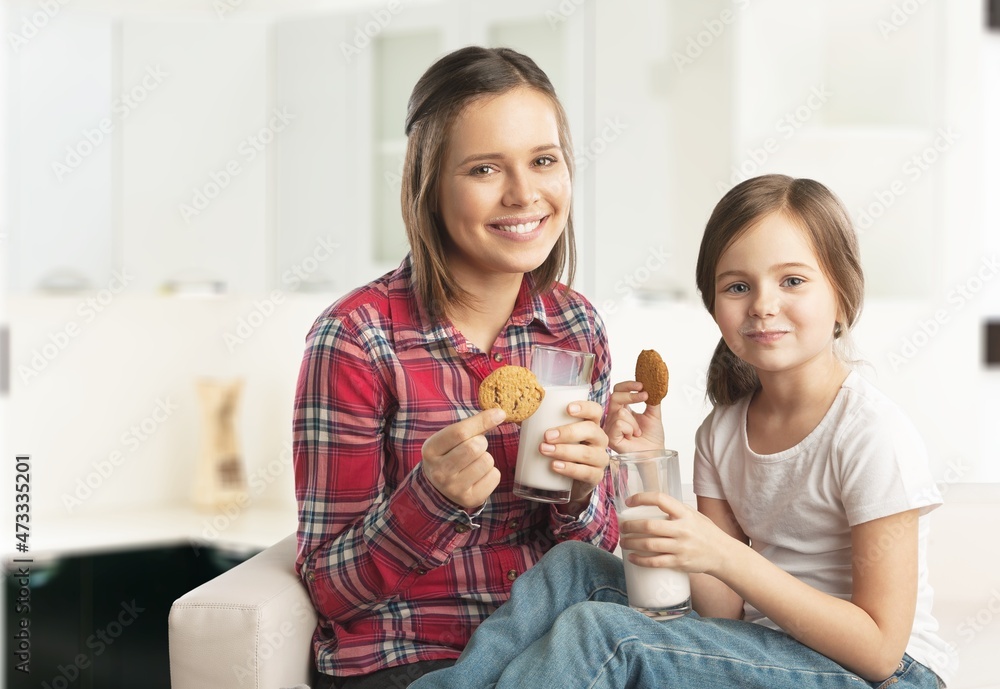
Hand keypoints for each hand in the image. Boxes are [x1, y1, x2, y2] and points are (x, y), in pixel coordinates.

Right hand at [421, 408, 504, 509]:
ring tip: (475, 462)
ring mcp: (453, 488)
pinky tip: (479, 476)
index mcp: (431, 450)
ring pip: (486, 461)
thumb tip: (499, 413)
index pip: (459, 432)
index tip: (499, 414)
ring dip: (486, 458)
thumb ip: (472, 426)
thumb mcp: (450, 438)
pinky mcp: (469, 499)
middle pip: (474, 447)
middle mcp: (439, 471)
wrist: (438, 488)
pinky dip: (491, 473)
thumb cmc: (448, 455)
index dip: (482, 420)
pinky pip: (494, 477)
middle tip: (475, 447)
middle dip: (481, 442)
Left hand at [539, 399, 609, 504]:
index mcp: (591, 423)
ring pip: (587, 453)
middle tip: (547, 435)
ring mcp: (600, 458)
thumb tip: (517, 411)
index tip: (568, 409)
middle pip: (591, 430)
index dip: (585, 408)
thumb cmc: (559, 449)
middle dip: (568, 432)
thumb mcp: (553, 434)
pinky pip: (586, 472)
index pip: (595, 411)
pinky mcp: (596, 476)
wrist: (567, 482)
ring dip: (564, 451)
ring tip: (544, 450)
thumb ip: (538, 421)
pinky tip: (555, 466)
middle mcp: (599, 439)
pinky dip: (570, 469)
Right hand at [603, 381, 664, 453]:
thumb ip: (652, 399)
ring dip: (634, 422)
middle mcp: (614, 416)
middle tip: (645, 397)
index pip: (618, 391)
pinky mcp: (610, 437)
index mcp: (623, 408)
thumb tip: (653, 385)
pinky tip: (631, 436)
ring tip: (638, 431)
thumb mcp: (654, 414)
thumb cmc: (652, 437)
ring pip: (620, 412)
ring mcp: (610, 426)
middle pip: (614, 396)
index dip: (628, 385)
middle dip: (631, 396)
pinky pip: (619, 424)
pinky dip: (630, 430)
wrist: (654, 452)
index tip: (641, 385)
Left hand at [617, 492, 734, 576]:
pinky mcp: (679, 562)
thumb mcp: (693, 515)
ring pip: (649, 545)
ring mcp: (680, 547)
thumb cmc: (706, 533)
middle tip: (622, 526)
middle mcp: (682, 529)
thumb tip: (650, 506)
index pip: (660, 499)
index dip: (641, 498)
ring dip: (631, 543)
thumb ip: (674, 511)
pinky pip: (655, 562)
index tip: (629, 502)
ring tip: (623, 542)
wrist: (723, 554)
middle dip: (630, 526)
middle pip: (649, 526)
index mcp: (685, 513)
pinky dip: (640, 560)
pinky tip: (632, 558)